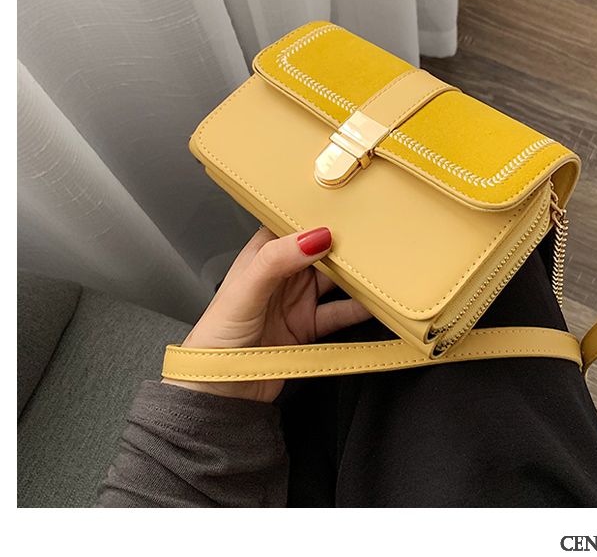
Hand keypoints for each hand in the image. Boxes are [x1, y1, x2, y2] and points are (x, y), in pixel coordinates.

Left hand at [163, 226, 370, 401]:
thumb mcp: (244, 291)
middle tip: (371, 235)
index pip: (292, 225)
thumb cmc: (216, 337)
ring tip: (378, 267)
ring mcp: (298, 300)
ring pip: (334, 280)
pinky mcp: (309, 327)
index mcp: (261, 256)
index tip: (343, 205)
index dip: (315, 213)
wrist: (219, 392)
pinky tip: (374, 304)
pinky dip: (359, 308)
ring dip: (354, 275)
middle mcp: (282, 274)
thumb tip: (313, 237)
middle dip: (344, 243)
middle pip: (320, 251)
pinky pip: (340, 313)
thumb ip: (276, 261)